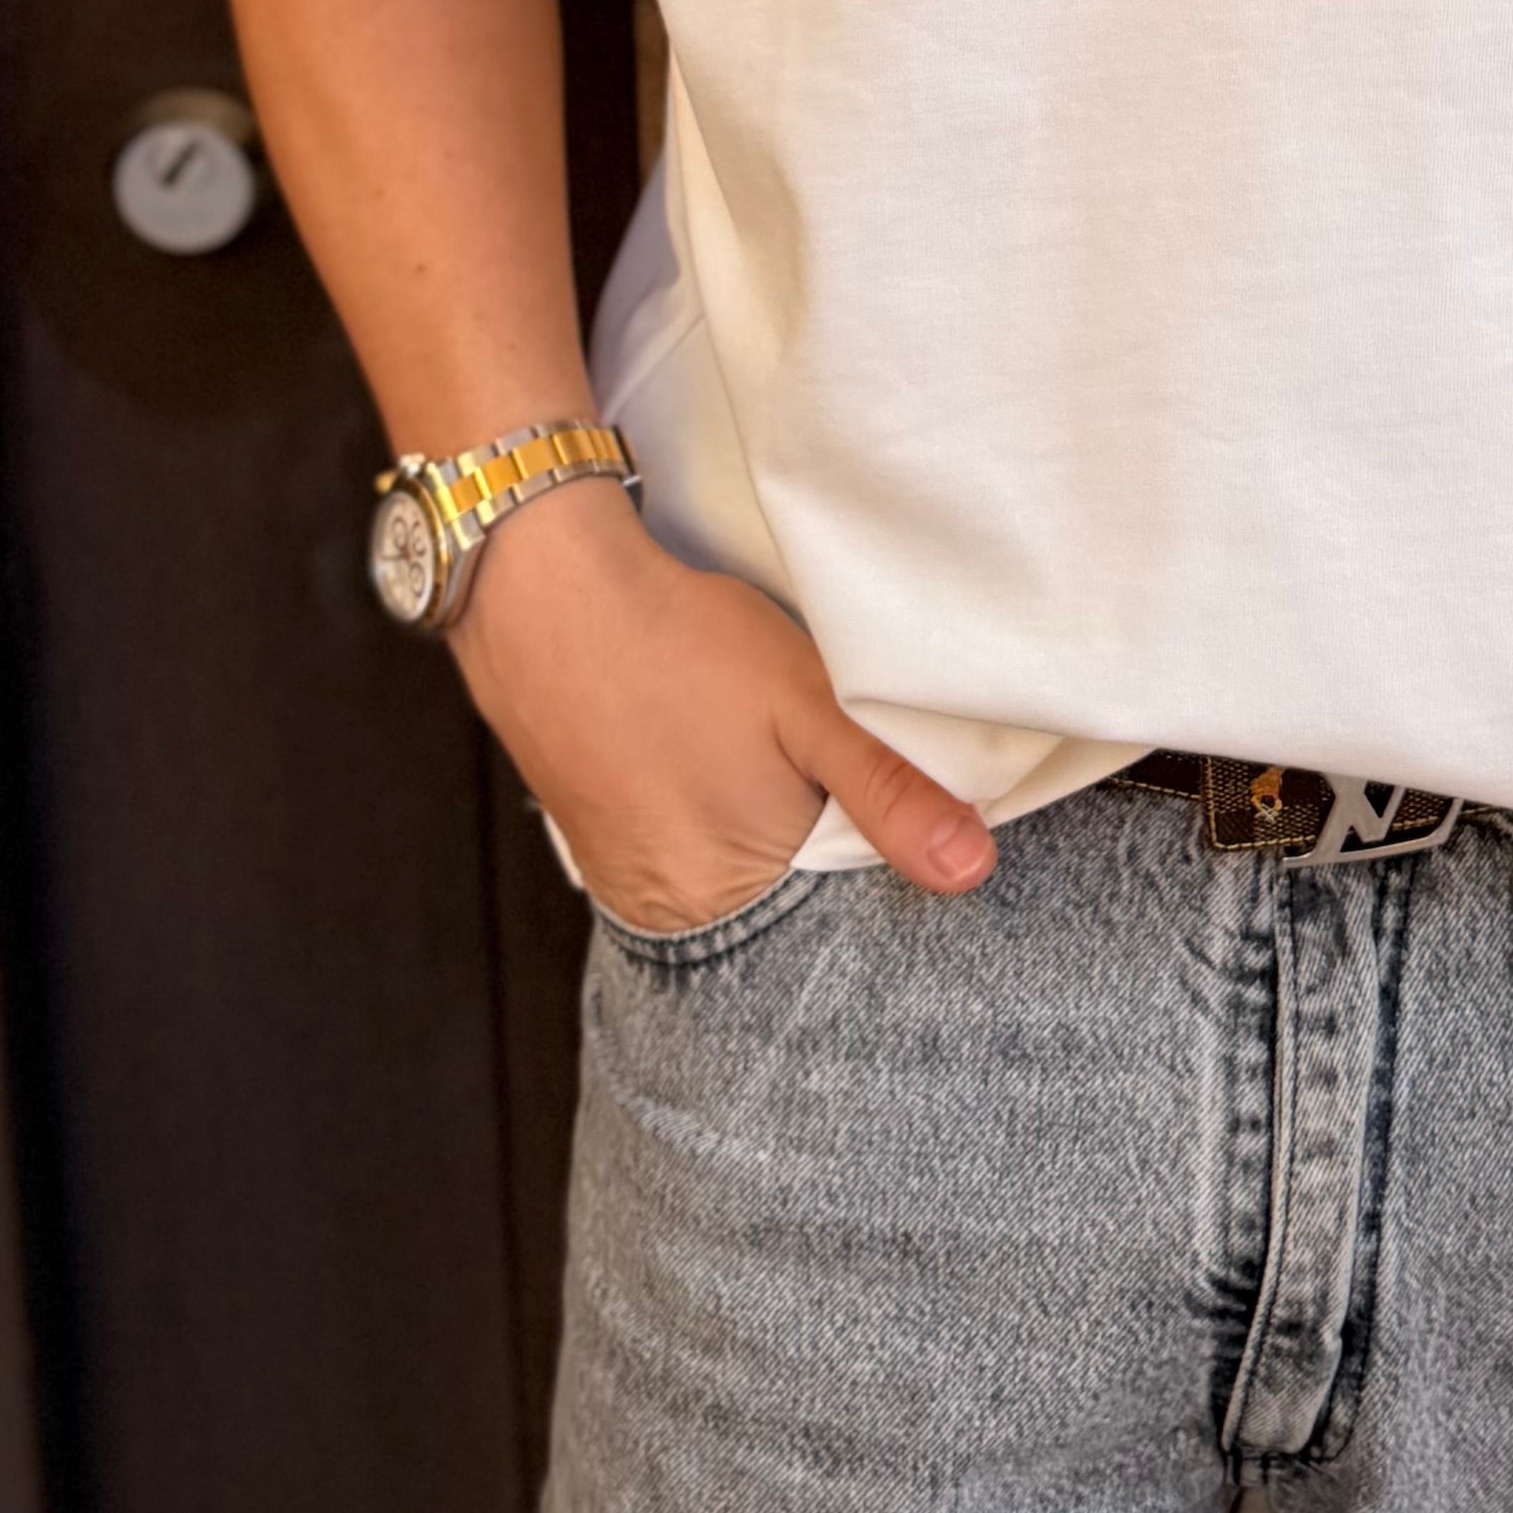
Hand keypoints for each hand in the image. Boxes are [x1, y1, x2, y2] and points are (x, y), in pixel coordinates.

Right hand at [447, 474, 995, 935]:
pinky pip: (684, 853)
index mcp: (727, 901)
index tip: (893, 814)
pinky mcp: (600, 840)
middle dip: (820, 856)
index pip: (834, 922)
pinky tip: (720, 760)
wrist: (543, 590)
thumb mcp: (808, 703)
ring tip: (766, 761)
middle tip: (822, 774)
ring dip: (767, 835)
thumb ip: (890, 789)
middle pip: (782, 910)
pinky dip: (717, 819)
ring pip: (735, 879)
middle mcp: (667, 913)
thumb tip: (970, 870)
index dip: (870, 868)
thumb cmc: (678, 643)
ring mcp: (624, 879)